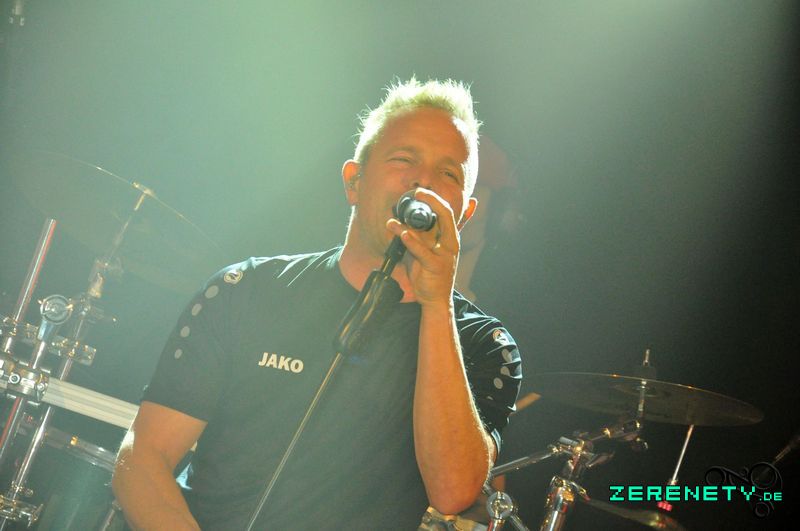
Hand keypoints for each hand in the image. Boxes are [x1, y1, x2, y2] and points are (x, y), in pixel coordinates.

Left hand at [386, 188, 458, 307]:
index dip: (434, 199)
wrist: (435, 298)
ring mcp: (445, 254)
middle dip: (432, 200)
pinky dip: (412, 242)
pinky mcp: (436, 266)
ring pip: (431, 232)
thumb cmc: (428, 273)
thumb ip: (416, 235)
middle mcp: (450, 243)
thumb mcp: (423, 250)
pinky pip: (423, 251)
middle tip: (417, 193)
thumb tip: (399, 220)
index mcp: (448, 237)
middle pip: (445, 215)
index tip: (420, 192)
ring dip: (409, 224)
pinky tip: (403, 234)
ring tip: (392, 220)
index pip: (446, 211)